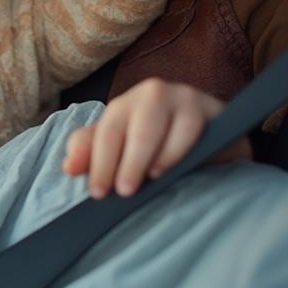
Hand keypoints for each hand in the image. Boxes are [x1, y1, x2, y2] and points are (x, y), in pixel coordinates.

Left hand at [63, 78, 251, 197]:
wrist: (219, 141)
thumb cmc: (163, 148)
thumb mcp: (124, 149)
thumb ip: (92, 153)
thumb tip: (69, 167)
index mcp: (123, 106)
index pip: (103, 133)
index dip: (97, 162)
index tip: (97, 192)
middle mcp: (148, 95)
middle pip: (123, 129)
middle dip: (119, 163)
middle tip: (121, 193)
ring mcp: (178, 97)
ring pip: (150, 128)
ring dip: (142, 160)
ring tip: (142, 183)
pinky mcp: (205, 107)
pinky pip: (186, 130)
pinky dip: (173, 152)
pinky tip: (165, 170)